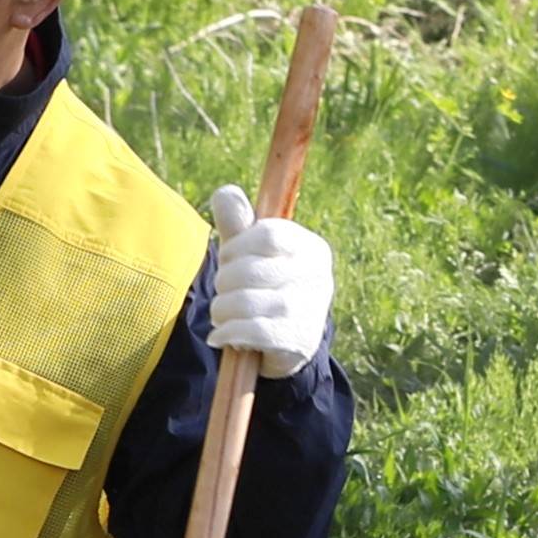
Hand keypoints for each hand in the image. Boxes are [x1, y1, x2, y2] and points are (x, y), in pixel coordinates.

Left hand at [207, 184, 333, 378]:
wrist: (288, 345)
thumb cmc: (265, 287)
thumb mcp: (250, 254)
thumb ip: (238, 224)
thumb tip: (226, 192)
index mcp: (311, 248)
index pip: (268, 234)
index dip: (236, 246)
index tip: (227, 259)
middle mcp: (319, 277)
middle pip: (252, 270)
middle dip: (224, 282)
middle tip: (222, 292)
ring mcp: (312, 310)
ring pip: (249, 302)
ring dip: (222, 309)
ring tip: (219, 314)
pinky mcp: (301, 341)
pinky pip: (255, 331)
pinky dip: (229, 333)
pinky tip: (219, 336)